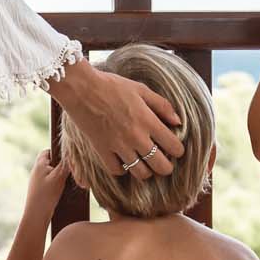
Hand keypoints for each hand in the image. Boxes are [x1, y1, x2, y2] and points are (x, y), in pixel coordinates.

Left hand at [25, 147, 70, 214]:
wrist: (36, 215)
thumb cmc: (46, 195)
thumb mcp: (59, 177)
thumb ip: (65, 164)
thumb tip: (71, 152)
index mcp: (39, 164)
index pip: (48, 151)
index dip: (58, 152)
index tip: (68, 156)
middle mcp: (37, 171)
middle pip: (51, 163)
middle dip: (62, 165)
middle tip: (71, 170)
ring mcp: (38, 182)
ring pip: (53, 174)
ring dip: (61, 176)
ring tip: (69, 181)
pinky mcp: (41, 191)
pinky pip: (51, 183)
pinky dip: (58, 184)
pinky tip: (65, 190)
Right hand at [52, 60, 183, 178]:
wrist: (81, 89)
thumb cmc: (112, 86)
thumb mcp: (141, 89)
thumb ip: (162, 105)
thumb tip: (178, 122)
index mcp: (148, 121)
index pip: (174, 147)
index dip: (178, 150)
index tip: (174, 148)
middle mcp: (136, 137)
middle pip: (161, 166)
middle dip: (165, 166)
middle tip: (162, 160)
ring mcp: (119, 146)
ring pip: (141, 173)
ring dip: (145, 170)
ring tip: (143, 162)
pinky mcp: (102, 151)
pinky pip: (117, 171)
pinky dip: (122, 169)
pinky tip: (123, 160)